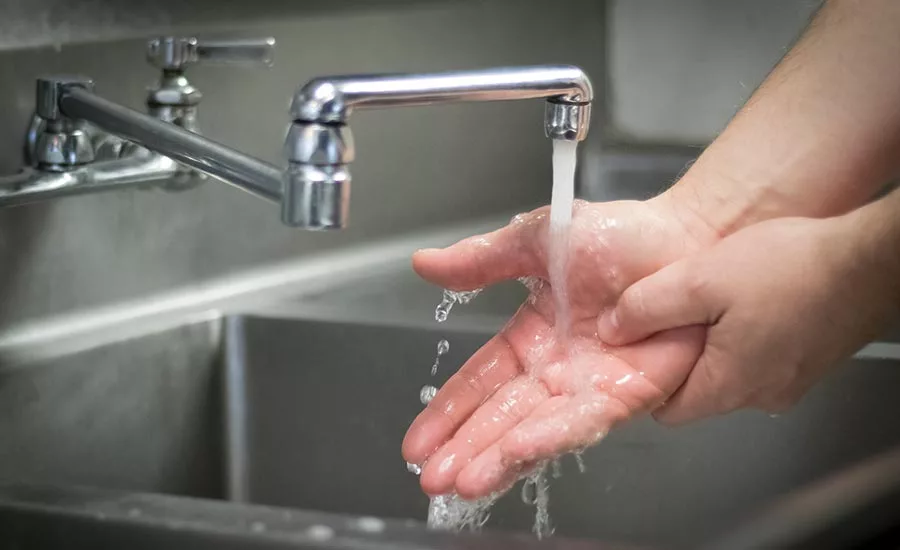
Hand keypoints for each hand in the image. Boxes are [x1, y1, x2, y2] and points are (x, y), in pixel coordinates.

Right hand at [402, 197, 717, 498]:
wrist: (685, 236)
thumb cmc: (619, 235)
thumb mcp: (535, 241)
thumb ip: (480, 260)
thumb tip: (422, 265)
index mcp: (530, 339)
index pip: (479, 383)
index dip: (447, 413)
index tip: (416, 444)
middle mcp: (554, 372)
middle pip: (499, 418)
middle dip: (463, 449)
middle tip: (432, 478)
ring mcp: (588, 388)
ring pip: (534, 431)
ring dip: (497, 458)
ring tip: (463, 482)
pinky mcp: (625, 395)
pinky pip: (581, 421)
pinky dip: (548, 436)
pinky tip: (516, 451)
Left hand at [597, 214, 899, 424]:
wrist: (870, 259)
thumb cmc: (790, 269)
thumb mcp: (700, 279)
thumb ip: (648, 307)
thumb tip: (612, 330)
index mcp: (730, 386)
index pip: (666, 409)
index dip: (645, 377)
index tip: (637, 344)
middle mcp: (762, 396)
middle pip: (699, 390)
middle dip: (679, 354)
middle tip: (673, 312)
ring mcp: (790, 381)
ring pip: (730, 371)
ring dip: (714, 342)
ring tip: (713, 300)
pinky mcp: (810, 361)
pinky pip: (762, 357)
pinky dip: (746, 335)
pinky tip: (750, 299)